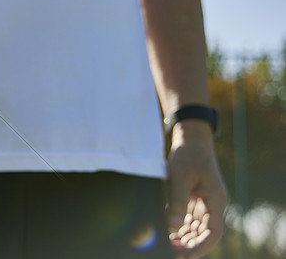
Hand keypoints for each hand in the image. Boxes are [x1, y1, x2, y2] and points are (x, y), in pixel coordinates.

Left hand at [166, 121, 228, 257]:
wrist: (191, 138)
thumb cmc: (188, 155)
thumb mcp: (181, 177)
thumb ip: (177, 201)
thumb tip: (172, 225)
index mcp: (216, 201)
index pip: (213, 232)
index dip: (200, 247)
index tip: (185, 256)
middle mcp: (214, 204)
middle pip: (205, 233)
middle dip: (190, 245)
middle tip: (171, 254)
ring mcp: (206, 202)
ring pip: (198, 228)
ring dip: (185, 239)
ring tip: (168, 248)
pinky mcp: (197, 199)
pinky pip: (192, 220)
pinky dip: (183, 228)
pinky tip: (171, 235)